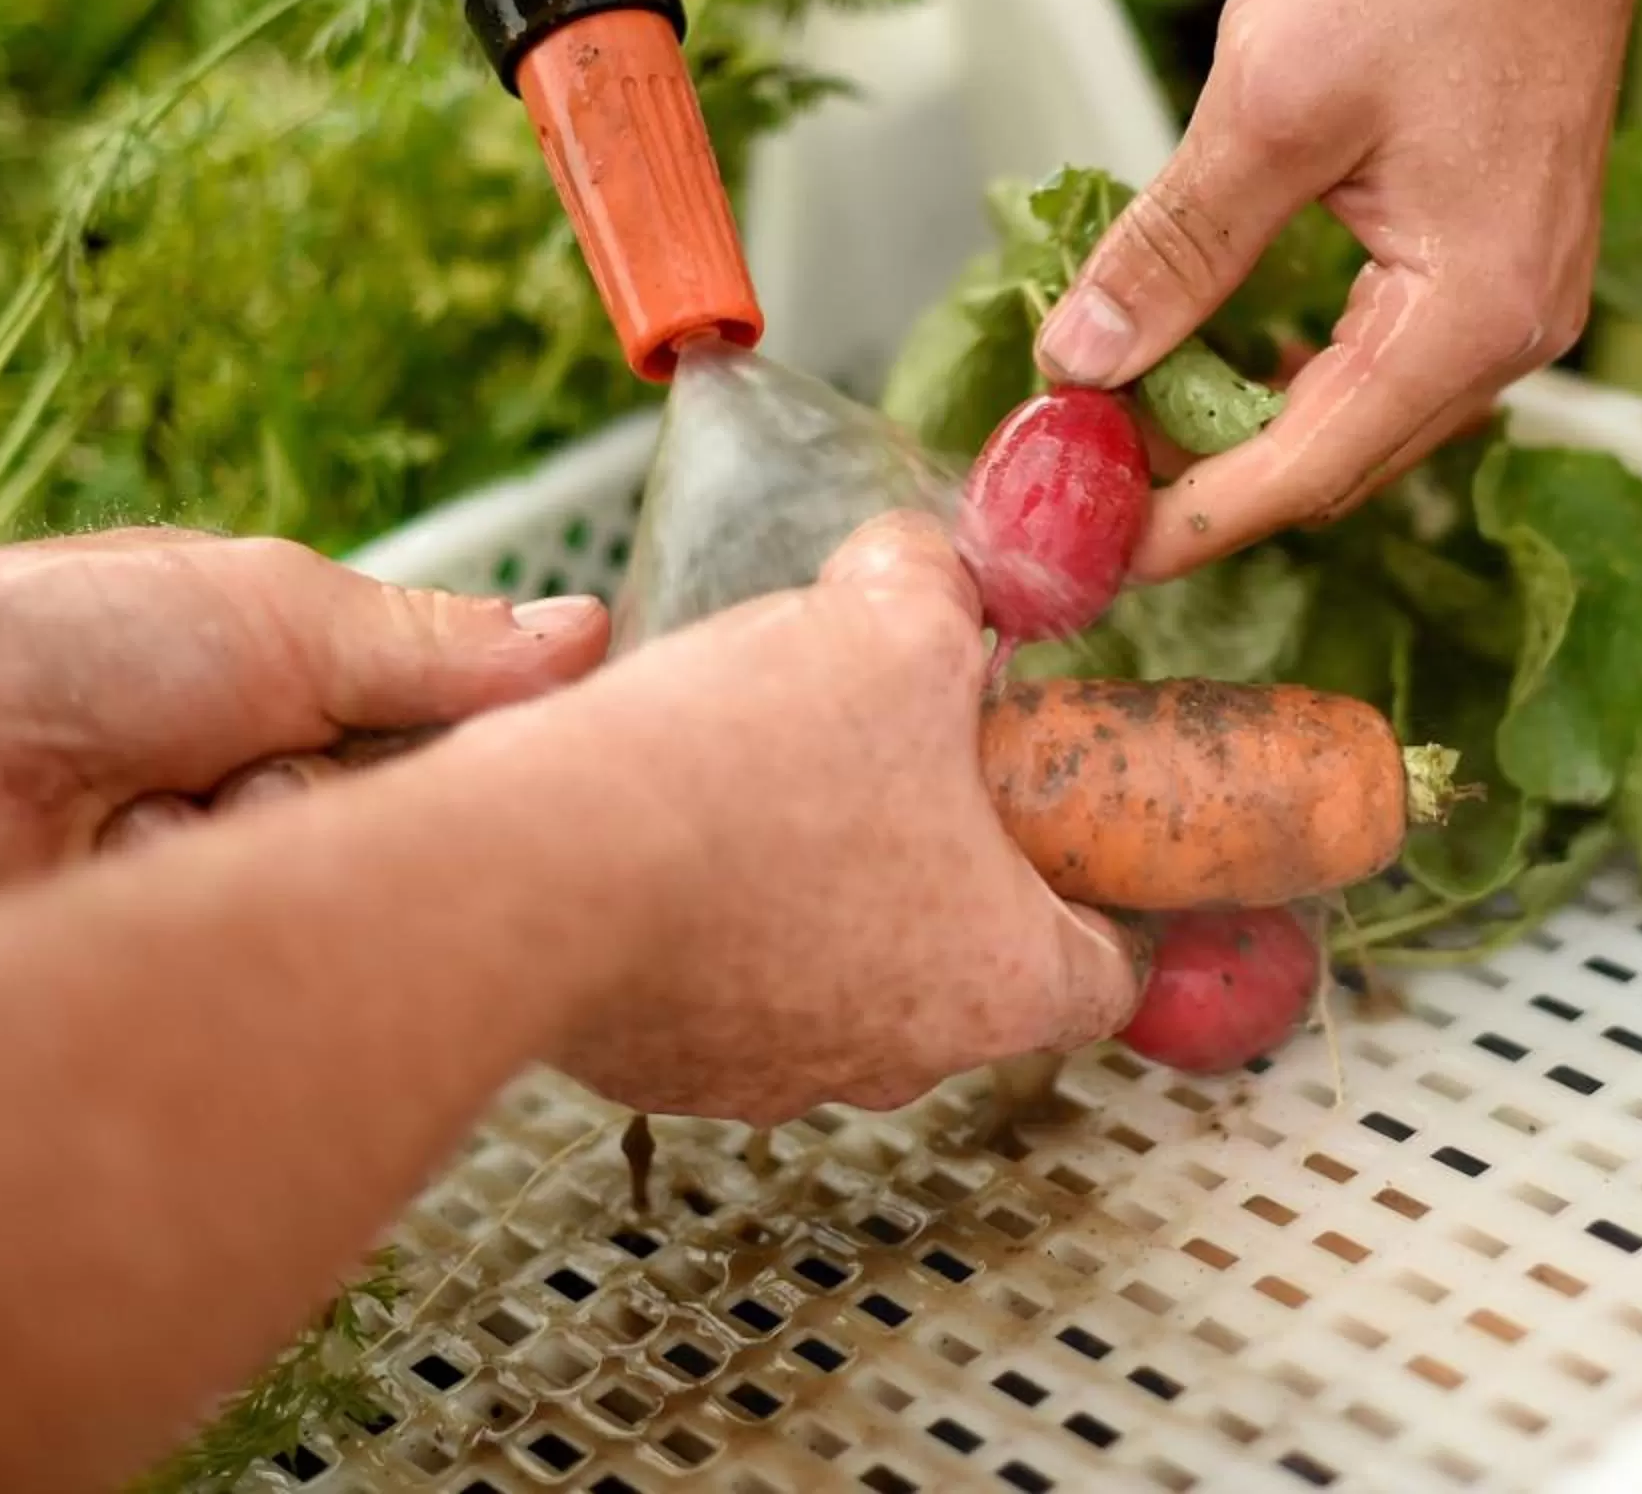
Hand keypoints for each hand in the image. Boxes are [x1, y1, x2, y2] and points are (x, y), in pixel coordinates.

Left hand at [0, 530, 608, 912]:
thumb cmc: (88, 639)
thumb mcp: (293, 614)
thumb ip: (445, 647)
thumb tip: (590, 632)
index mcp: (331, 693)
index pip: (475, 741)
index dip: (493, 750)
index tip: (510, 748)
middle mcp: (294, 785)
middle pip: (418, 832)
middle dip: (355, 798)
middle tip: (278, 759)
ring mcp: (236, 868)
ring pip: (337, 895)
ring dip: (258, 840)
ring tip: (173, 800)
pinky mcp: (185, 946)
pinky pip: (254, 951)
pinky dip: (192, 892)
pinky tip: (127, 854)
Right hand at [470, 512, 1141, 1121]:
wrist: (532, 873)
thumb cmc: (744, 772)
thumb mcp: (893, 624)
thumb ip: (939, 589)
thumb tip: (928, 566)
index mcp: (1001, 982)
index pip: (1109, 972)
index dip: (1103, 892)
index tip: (1072, 830)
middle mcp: (899, 1059)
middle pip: (967, 964)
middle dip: (945, 862)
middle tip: (904, 762)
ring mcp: (772, 1075)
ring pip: (836, 973)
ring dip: (822, 889)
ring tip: (772, 777)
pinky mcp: (664, 1065)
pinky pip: (719, 984)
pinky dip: (713, 916)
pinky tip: (677, 821)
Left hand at [1034, 0, 1641, 577]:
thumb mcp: (1269, 105)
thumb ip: (1174, 250)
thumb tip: (1079, 360)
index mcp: (1471, 317)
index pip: (1305, 473)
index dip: (1184, 521)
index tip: (1079, 550)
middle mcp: (1514, 335)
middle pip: (1334, 466)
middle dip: (1200, 483)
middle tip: (1073, 475)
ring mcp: (1516, 303)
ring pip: (1356, 419)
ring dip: (1241, 428)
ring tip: (1120, 416)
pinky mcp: (1498, 263)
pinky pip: (1384, 361)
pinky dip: (1292, 373)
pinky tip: (1215, 351)